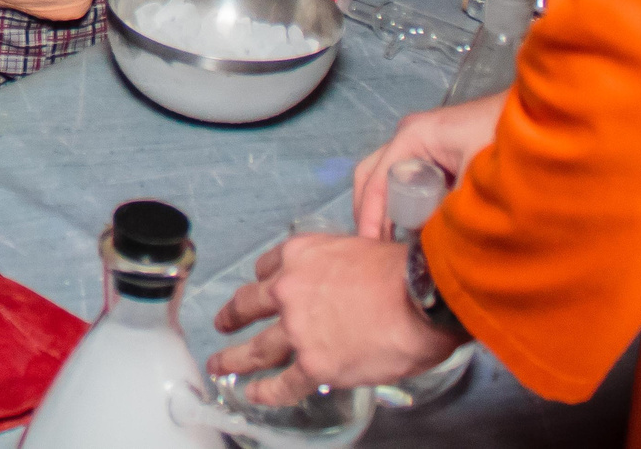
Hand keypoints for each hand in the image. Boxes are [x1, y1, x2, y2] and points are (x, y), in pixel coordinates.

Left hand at [207, 234, 463, 404]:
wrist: (419, 295)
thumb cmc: (402, 269)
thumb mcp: (361, 245)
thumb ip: (342, 265)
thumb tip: (351, 282)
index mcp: (300, 255)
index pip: (268, 267)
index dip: (265, 280)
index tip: (262, 288)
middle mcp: (289, 289)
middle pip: (248, 304)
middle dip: (232, 315)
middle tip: (223, 323)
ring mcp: (298, 329)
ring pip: (256, 349)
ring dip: (234, 358)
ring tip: (221, 365)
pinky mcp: (314, 364)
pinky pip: (282, 383)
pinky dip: (266, 392)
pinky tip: (255, 394)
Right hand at [351, 95, 502, 237]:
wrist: (538, 114)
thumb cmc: (504, 132)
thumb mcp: (479, 173)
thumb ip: (457, 208)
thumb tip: (437, 246)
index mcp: (412, 136)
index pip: (377, 180)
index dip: (370, 216)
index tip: (369, 247)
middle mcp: (408, 136)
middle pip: (371, 175)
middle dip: (367, 211)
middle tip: (373, 247)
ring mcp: (420, 142)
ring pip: (385, 175)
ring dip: (383, 206)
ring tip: (388, 242)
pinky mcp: (435, 150)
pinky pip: (405, 177)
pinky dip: (400, 200)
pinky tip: (411, 225)